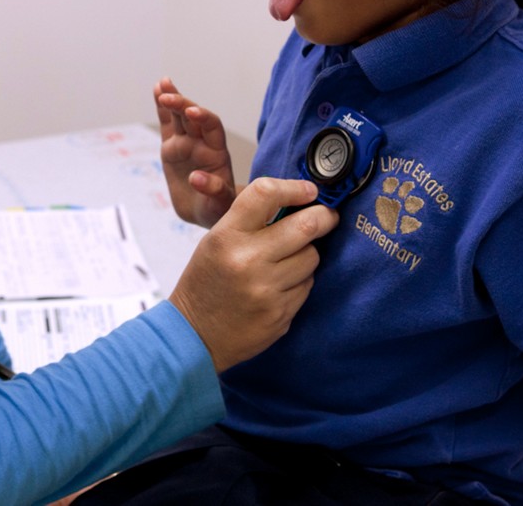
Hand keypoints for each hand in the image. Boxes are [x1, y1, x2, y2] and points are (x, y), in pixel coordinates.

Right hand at [154, 77, 236, 227]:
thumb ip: (213, 190)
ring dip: (172, 99)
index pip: (212, 127)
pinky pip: (167, 124)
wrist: (206, 212)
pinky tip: (157, 90)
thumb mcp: (220, 205)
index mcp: (217, 153)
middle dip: (182, 105)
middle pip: (193, 117)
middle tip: (168, 97)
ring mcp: (186, 143)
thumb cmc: (218, 208)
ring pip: (179, 116)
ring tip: (162, 85)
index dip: (203, 118)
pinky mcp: (171, 148)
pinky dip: (162, 108)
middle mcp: (203, 143)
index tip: (192, 112)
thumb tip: (197, 177)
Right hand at [168, 177, 335, 372]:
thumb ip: (250, 220)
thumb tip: (296, 200)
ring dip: (307, 253)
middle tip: (327, 216)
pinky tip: (280, 285)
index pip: (266, 194)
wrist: (195, 334)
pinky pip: (307, 286)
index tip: (309, 190)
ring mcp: (266, 290)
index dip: (295, 188)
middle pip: (306, 226)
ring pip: (312, 257)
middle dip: (324, 217)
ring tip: (289, 259)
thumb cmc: (207, 281)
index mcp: (226, 235)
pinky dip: (300, 281)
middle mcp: (247, 260)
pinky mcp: (281, 314)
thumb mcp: (215, 241)